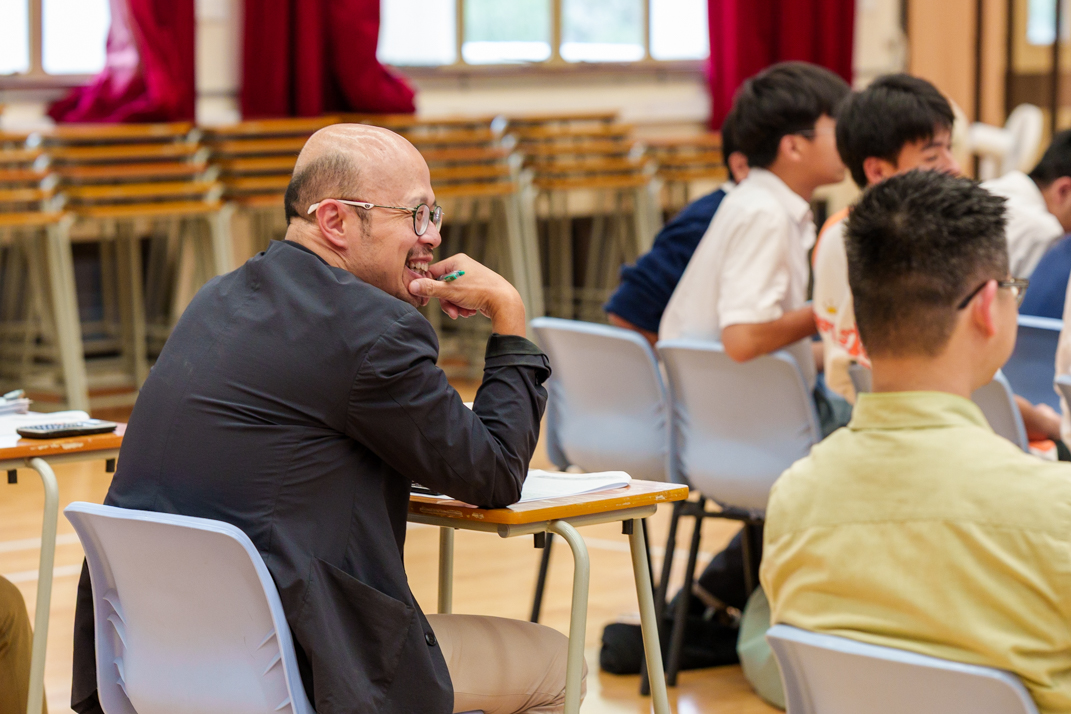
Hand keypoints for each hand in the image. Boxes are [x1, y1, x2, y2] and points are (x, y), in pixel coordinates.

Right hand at [408, 253, 525, 335]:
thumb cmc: (478, 291)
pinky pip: (463, 298)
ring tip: (463, 312)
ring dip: (456, 306)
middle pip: (443, 286)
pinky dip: (464, 306)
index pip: (433, 272)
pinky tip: (470, 311)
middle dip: (447, 302)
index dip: (429, 287)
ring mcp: (472, 277)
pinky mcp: (478, 288)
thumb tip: (412, 286)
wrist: (503, 301)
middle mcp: (464, 267)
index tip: (427, 300)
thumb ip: (429, 288)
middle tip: (452, 312)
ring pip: (453, 294)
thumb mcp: (449, 291)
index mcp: (457, 261)